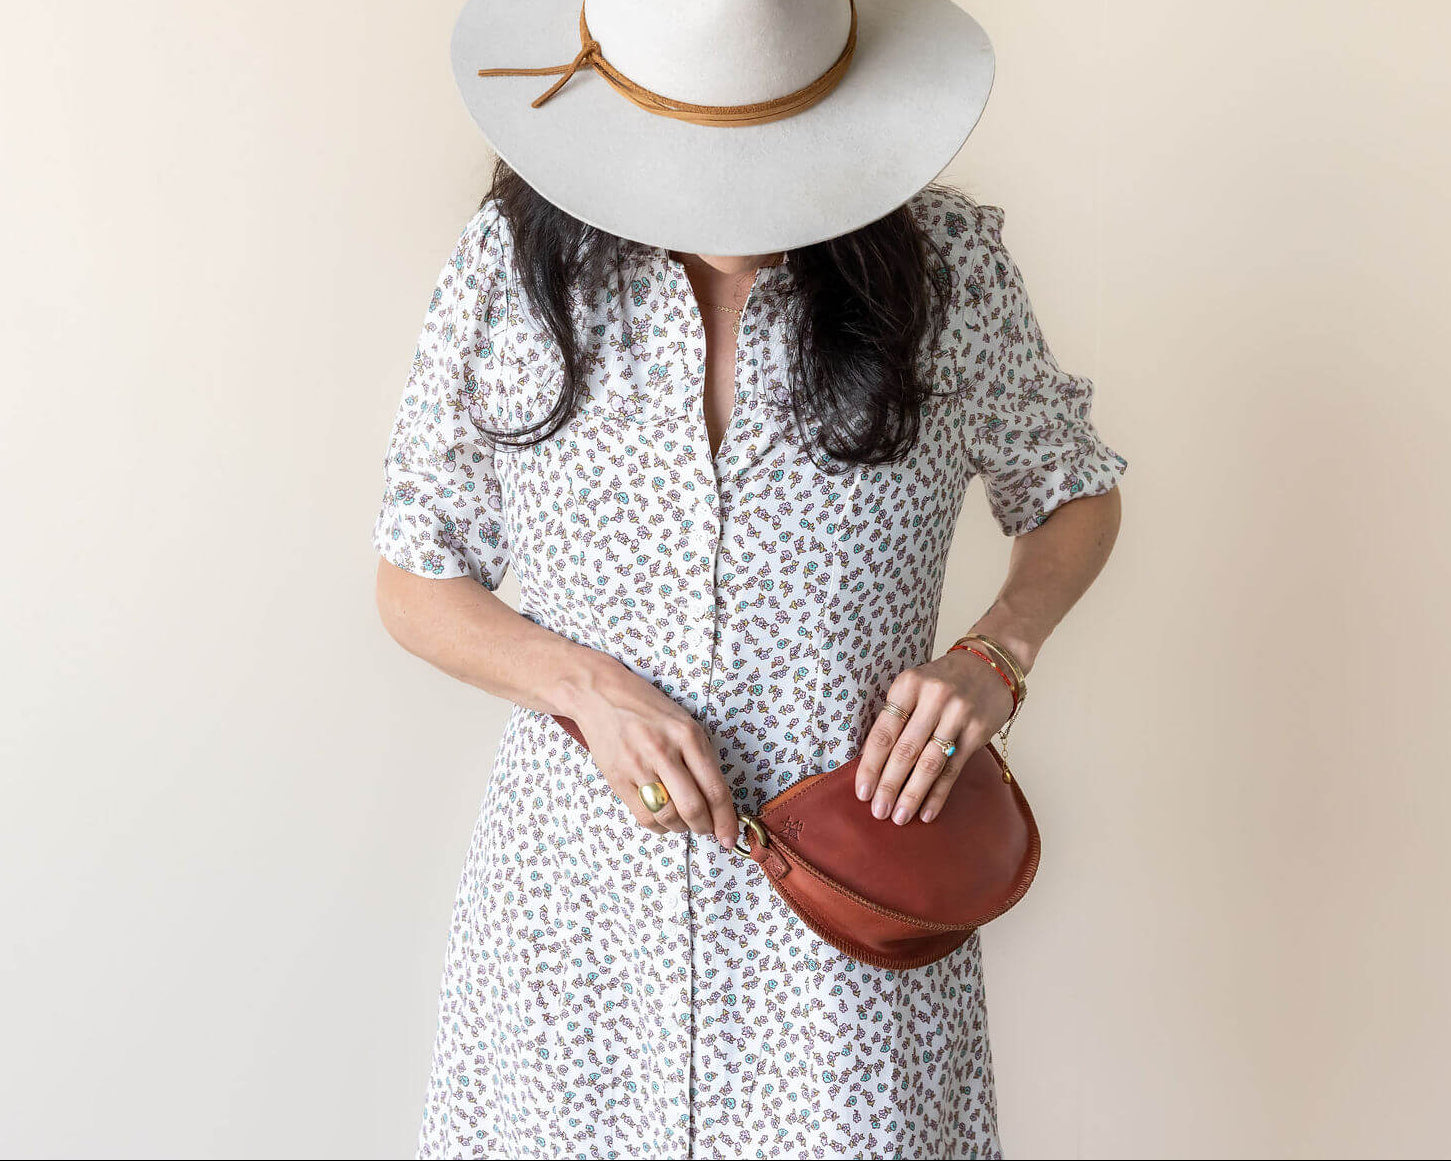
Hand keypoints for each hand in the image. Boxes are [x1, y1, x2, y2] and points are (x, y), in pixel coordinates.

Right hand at [566, 662, 739, 848]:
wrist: (601, 694)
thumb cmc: (647, 708)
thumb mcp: (683, 722)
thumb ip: (700, 757)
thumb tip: (716, 799)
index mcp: (687, 735)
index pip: (714, 788)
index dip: (726, 819)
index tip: (730, 835)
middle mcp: (663, 751)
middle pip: (693, 807)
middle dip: (705, 827)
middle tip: (708, 830)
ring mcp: (638, 766)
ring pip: (668, 816)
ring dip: (681, 828)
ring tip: (684, 821)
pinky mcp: (618, 780)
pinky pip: (644, 817)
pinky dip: (659, 826)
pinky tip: (662, 817)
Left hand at [853, 649, 1015, 824]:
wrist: (991, 664)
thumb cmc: (943, 681)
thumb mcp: (915, 686)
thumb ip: (896, 717)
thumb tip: (872, 765)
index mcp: (908, 685)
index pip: (884, 731)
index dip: (871, 765)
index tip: (862, 791)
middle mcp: (933, 697)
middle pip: (905, 750)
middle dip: (889, 785)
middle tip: (878, 811)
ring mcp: (958, 714)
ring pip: (930, 762)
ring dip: (912, 794)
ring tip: (899, 817)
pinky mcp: (978, 731)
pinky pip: (953, 768)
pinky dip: (938, 793)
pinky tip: (927, 812)